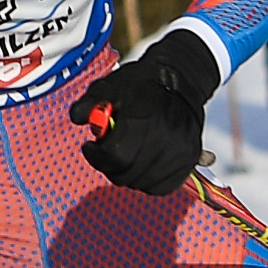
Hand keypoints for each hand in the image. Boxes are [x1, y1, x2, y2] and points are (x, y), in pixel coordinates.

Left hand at [69, 30, 220, 197]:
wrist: (178, 81)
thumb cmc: (141, 84)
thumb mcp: (107, 86)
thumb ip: (88, 104)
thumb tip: (78, 118)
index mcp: (140, 120)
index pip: (112, 156)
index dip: (96, 155)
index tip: (91, 146)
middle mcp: (163, 139)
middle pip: (125, 174)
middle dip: (110, 165)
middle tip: (108, 152)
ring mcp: (178, 152)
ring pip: (142, 183)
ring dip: (129, 174)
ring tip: (128, 154)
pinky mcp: (189, 161)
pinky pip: (162, 187)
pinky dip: (149, 181)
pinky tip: (143, 164)